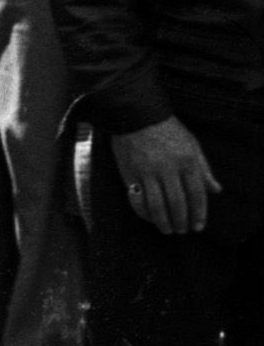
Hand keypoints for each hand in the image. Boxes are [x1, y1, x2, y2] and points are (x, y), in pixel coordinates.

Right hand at [118, 117, 222, 233]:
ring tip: (167, 229)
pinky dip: (144, 213)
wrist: (134, 114)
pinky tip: (149, 218)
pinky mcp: (129, 173)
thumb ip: (204, 169)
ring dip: (163, 222)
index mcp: (187, 161)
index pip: (197, 195)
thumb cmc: (166, 128)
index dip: (199, 214)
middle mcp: (168, 168)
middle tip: (182, 230)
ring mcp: (147, 172)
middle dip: (182, 221)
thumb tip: (216, 190)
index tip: (198, 226)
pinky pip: (137, 199)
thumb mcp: (192, 144)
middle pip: (178, 203)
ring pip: (157, 205)